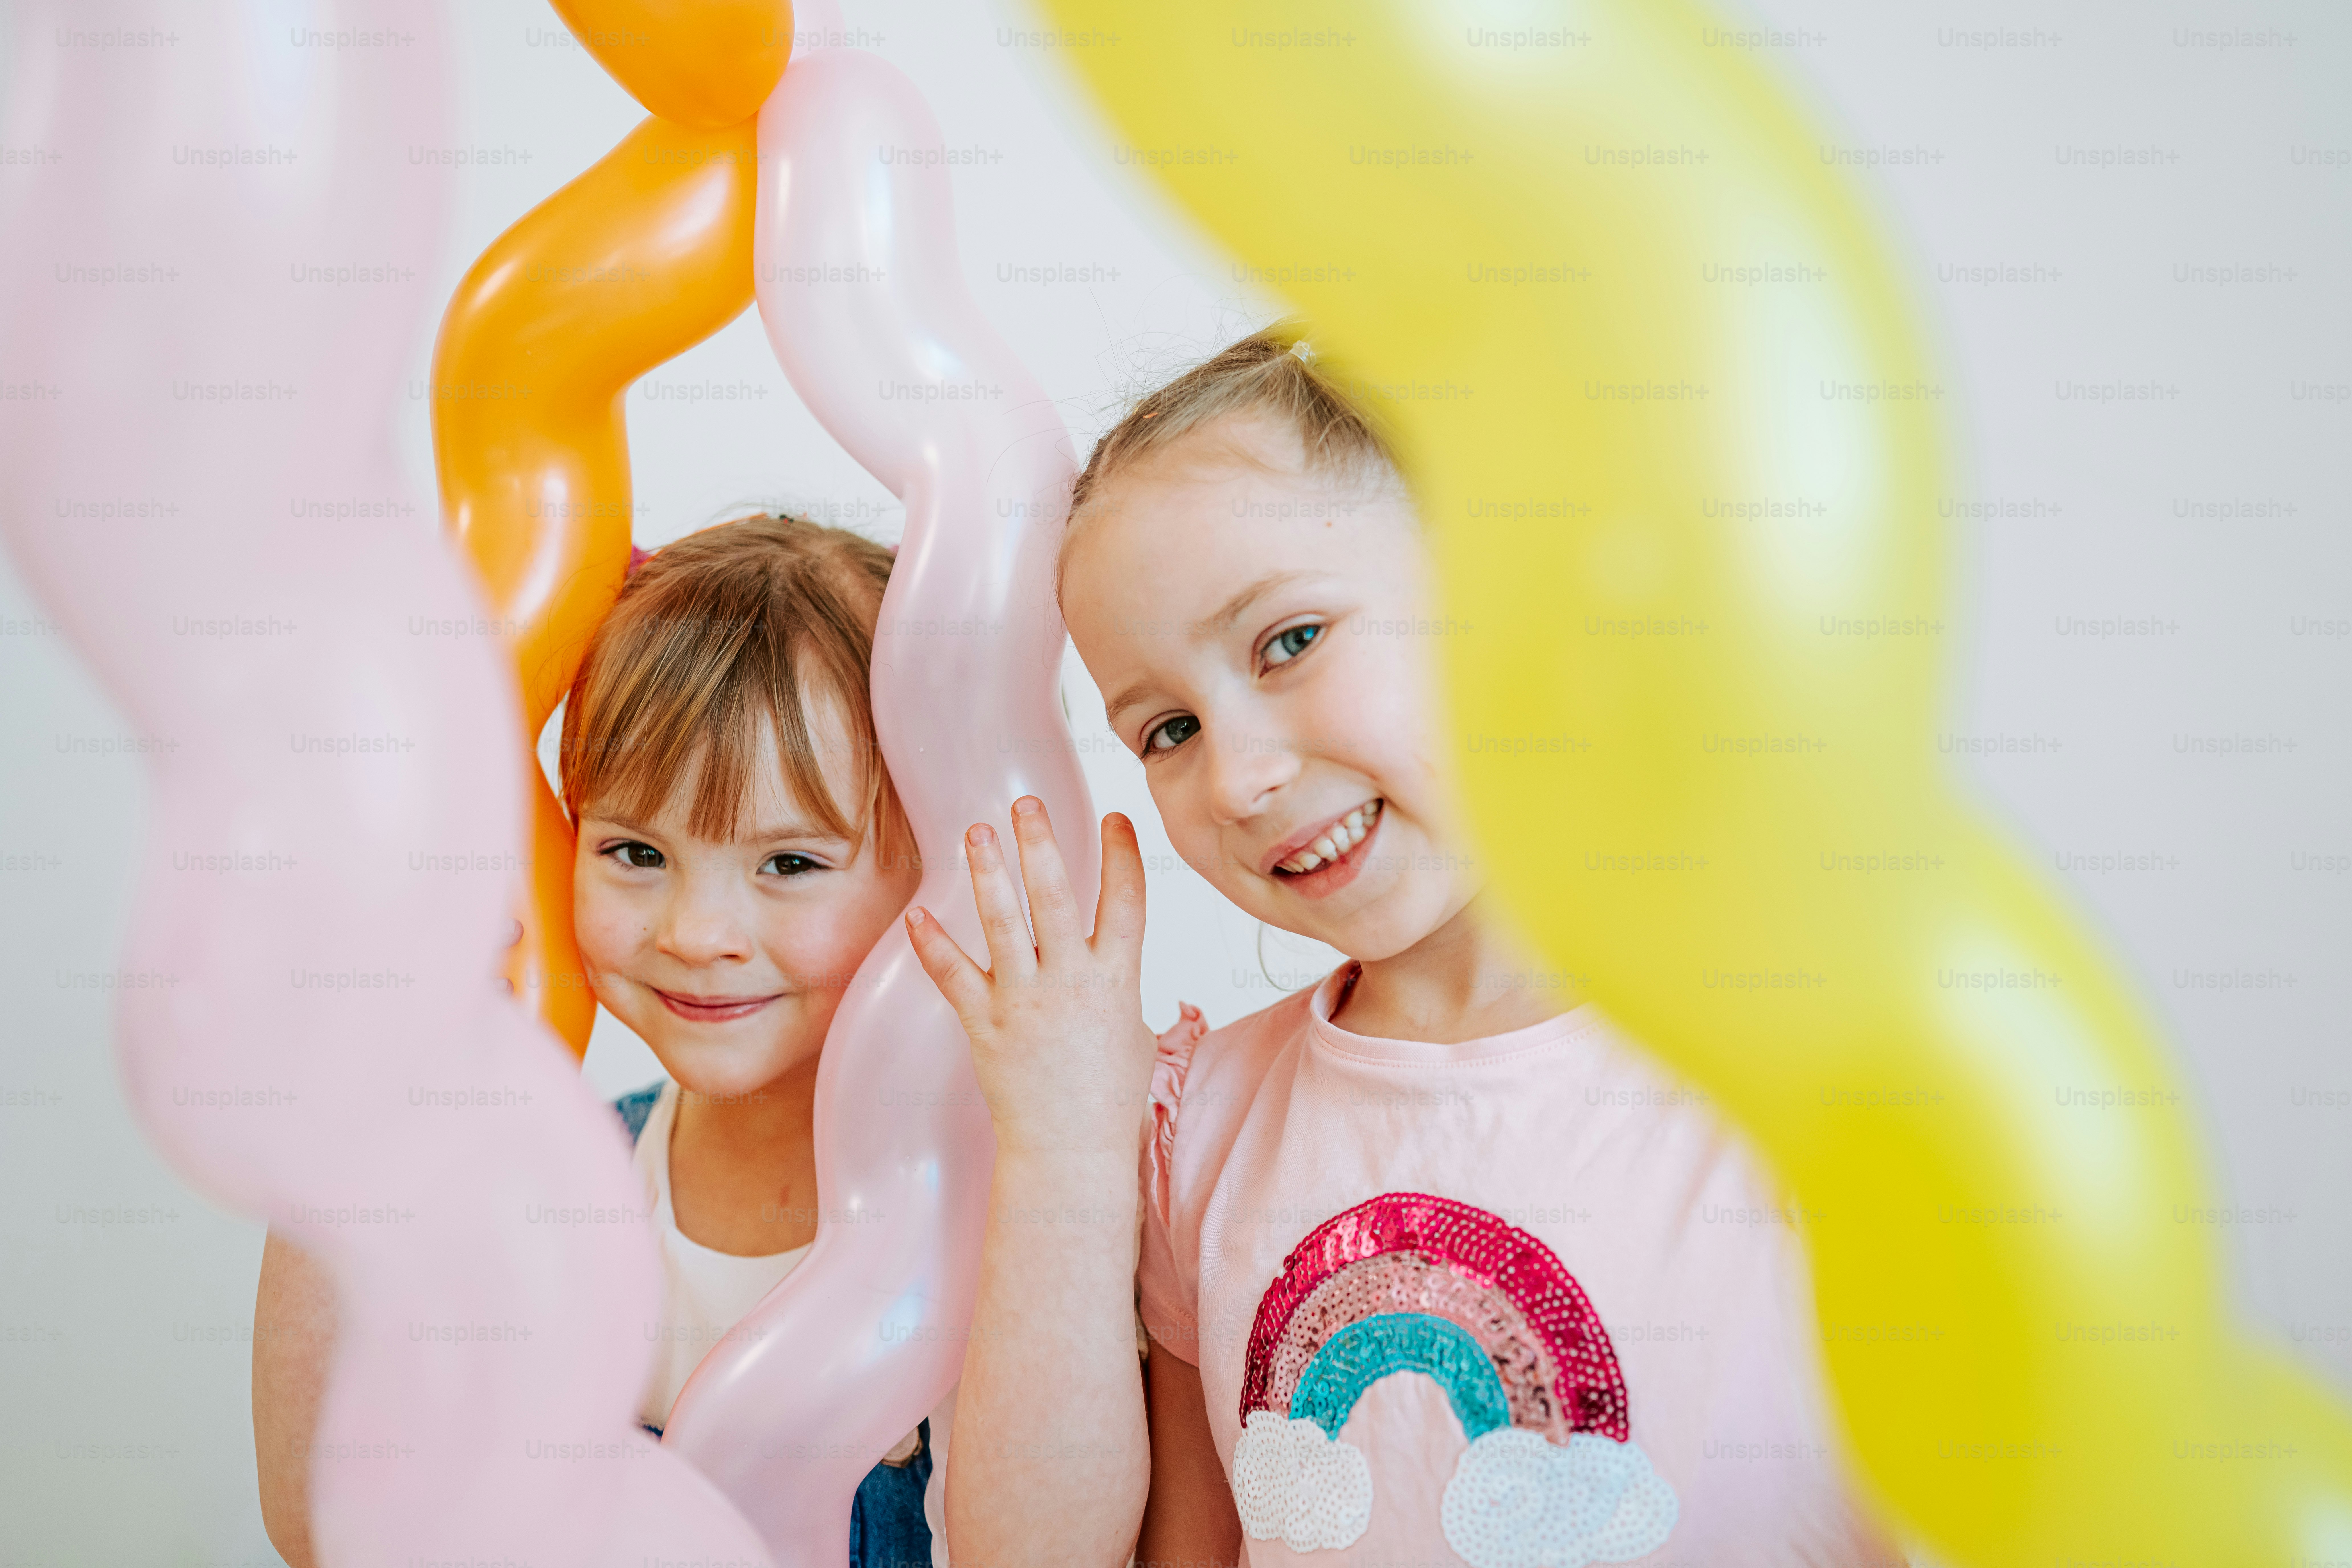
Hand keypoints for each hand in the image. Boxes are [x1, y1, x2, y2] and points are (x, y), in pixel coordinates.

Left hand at [906, 797, 1157, 1161]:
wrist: (1072, 1151)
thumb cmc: (1108, 1097)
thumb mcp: (1131, 1031)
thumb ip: (1116, 986)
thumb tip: (1110, 959)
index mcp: (1116, 980)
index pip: (1127, 902)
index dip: (1121, 855)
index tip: (1114, 818)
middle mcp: (1071, 982)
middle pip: (1056, 896)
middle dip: (1040, 844)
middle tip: (1026, 802)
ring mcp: (1025, 1001)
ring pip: (1003, 922)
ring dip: (989, 872)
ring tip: (977, 832)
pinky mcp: (986, 1024)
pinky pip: (954, 975)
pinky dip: (932, 944)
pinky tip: (916, 915)